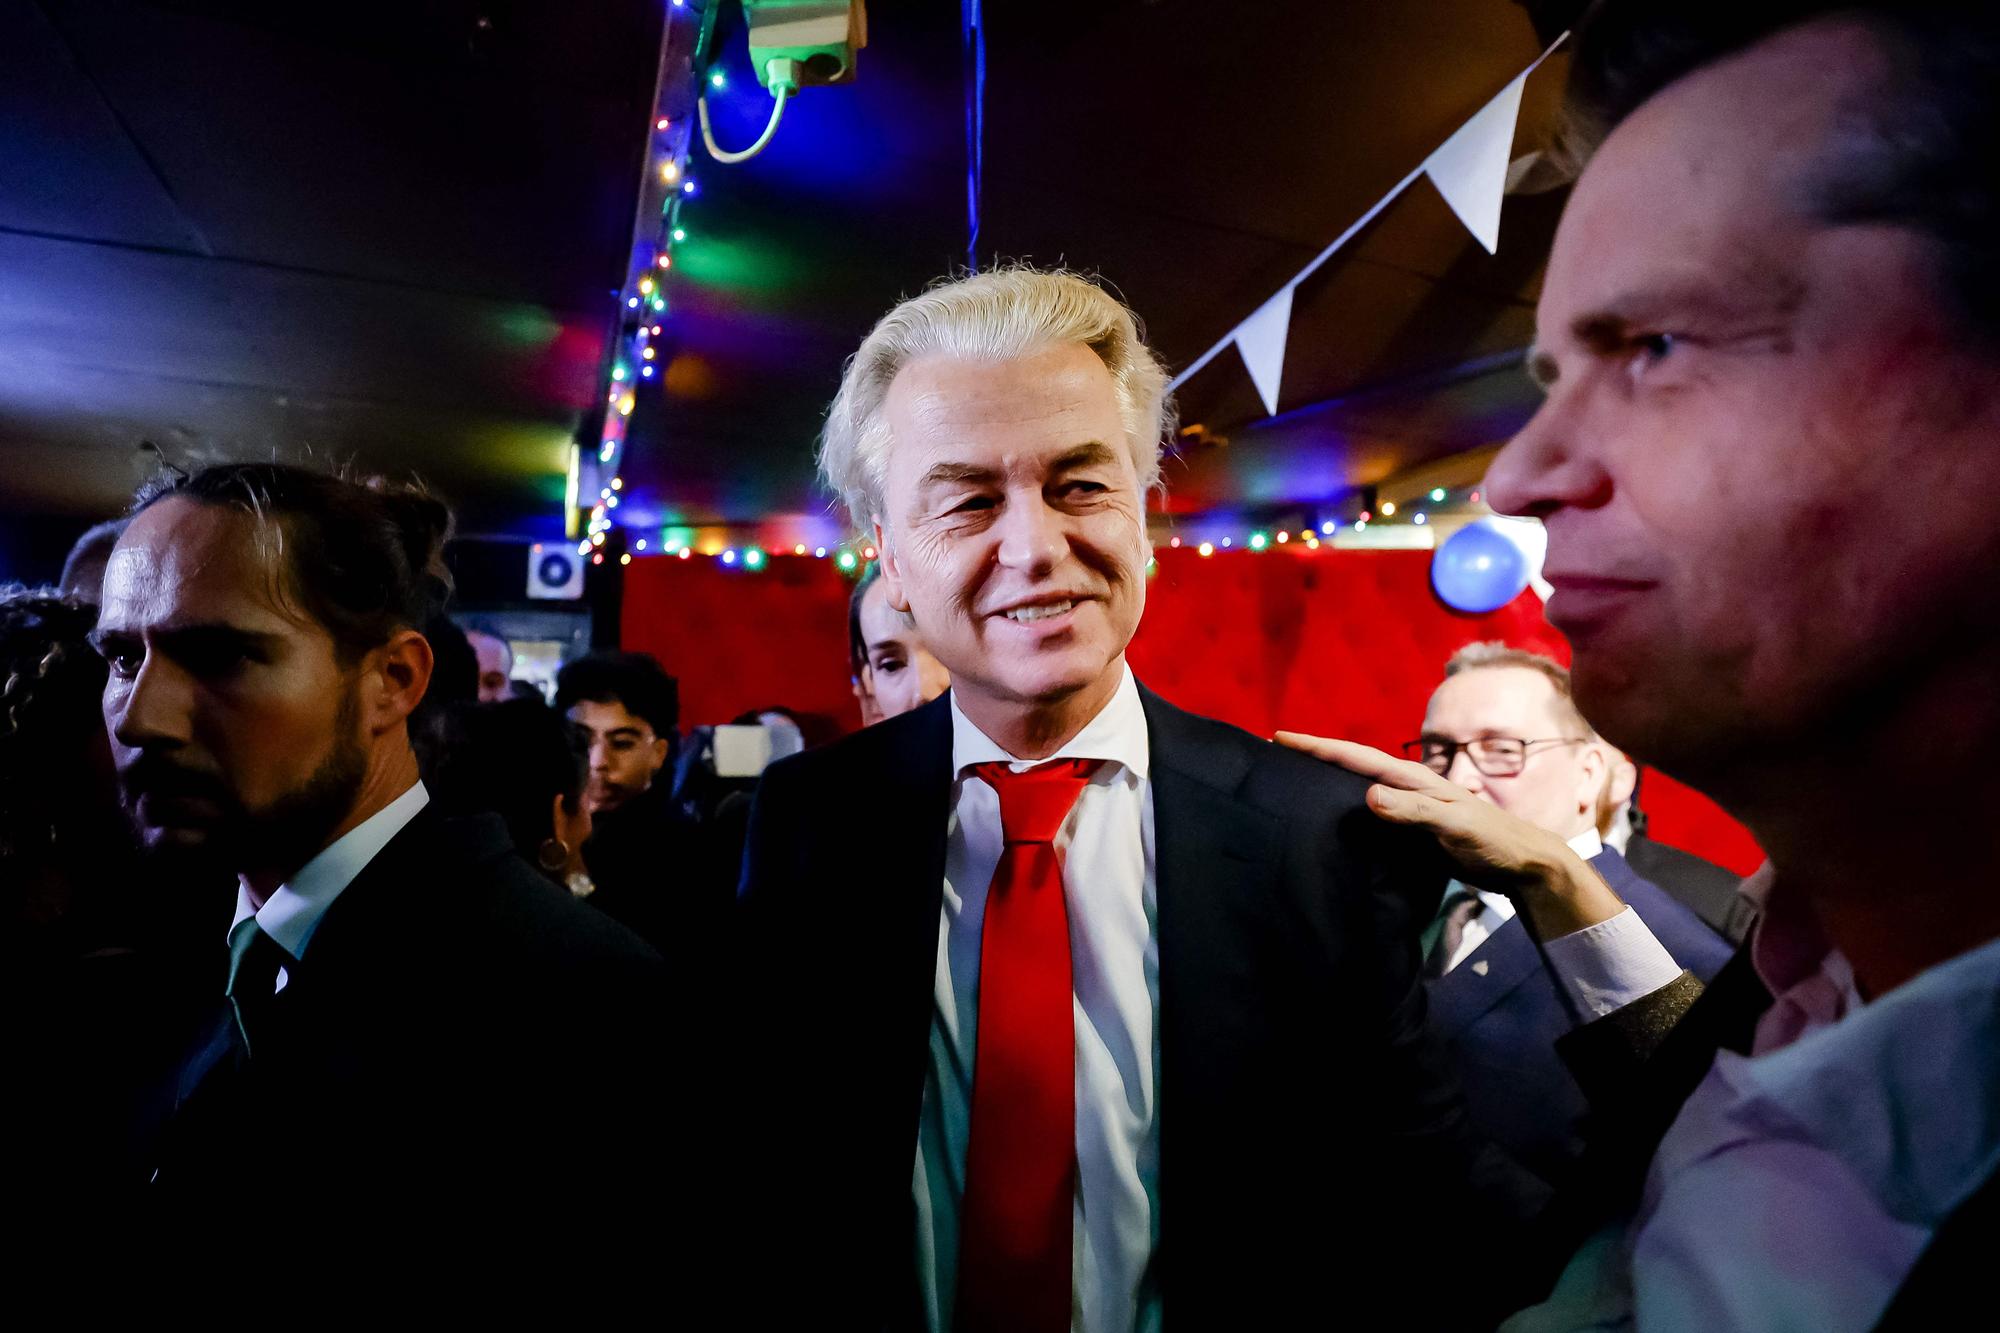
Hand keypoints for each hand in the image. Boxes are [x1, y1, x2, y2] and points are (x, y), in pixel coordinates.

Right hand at [1273, 732, 1628, 939]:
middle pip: (1353, 764)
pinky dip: (1346, 807)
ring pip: (1360, 785)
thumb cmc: (1494, 840)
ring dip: (1328, 780)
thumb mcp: (1456, 824)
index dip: (1319, 747)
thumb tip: (1366, 795)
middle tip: (1275, 753)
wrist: (1525, 863)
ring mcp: (1410, 806)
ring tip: (1293, 779)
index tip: (1280, 738)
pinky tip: (1333, 818)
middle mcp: (1408, 786)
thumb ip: (1414, 811)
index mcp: (1415, 778)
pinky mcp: (1412, 829)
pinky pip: (1371, 811)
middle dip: (1316, 755)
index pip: (1358, 756)